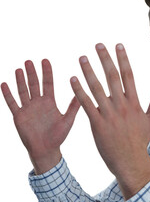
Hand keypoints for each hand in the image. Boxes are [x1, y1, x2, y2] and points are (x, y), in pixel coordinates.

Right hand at [1, 59, 79, 173]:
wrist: (46, 149)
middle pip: (34, 84)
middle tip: (29, 61)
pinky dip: (8, 94)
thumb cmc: (59, 136)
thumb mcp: (68, 120)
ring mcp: (28, 109)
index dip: (46, 72)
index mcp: (50, 102)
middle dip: (32, 73)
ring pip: (23, 91)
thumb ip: (73, 107)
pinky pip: (12, 103)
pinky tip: (4, 84)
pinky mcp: (19, 116)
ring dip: (20, 80)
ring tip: (19, 69)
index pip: (48, 83)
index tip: (45, 60)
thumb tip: (82, 94)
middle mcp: (38, 103)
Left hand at [70, 43, 149, 198]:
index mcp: (134, 103)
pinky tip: (72, 79)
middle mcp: (122, 105)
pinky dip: (79, 91)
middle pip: (112, 77)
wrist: (131, 162)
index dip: (122, 59)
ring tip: (82, 57)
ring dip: (89, 71)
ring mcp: (109, 114)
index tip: (117, 45)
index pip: (128, 75)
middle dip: (105, 59)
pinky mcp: (97, 124)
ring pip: (97, 87)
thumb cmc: (140, 141)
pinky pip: (87, 104)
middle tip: (97, 44)